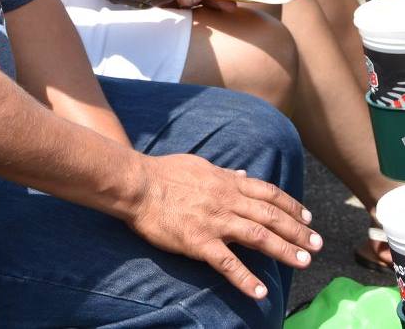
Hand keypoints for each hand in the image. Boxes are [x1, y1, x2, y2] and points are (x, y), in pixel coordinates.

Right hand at [130, 154, 321, 298]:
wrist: (138, 185)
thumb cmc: (164, 172)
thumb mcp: (199, 165)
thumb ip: (224, 173)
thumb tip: (243, 175)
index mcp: (227, 182)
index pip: (267, 193)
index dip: (290, 205)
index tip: (307, 217)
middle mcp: (227, 200)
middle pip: (270, 216)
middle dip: (297, 230)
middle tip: (318, 244)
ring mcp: (215, 222)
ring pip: (258, 237)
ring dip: (284, 250)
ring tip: (304, 262)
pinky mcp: (199, 242)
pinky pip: (227, 263)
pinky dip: (246, 279)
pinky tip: (260, 292)